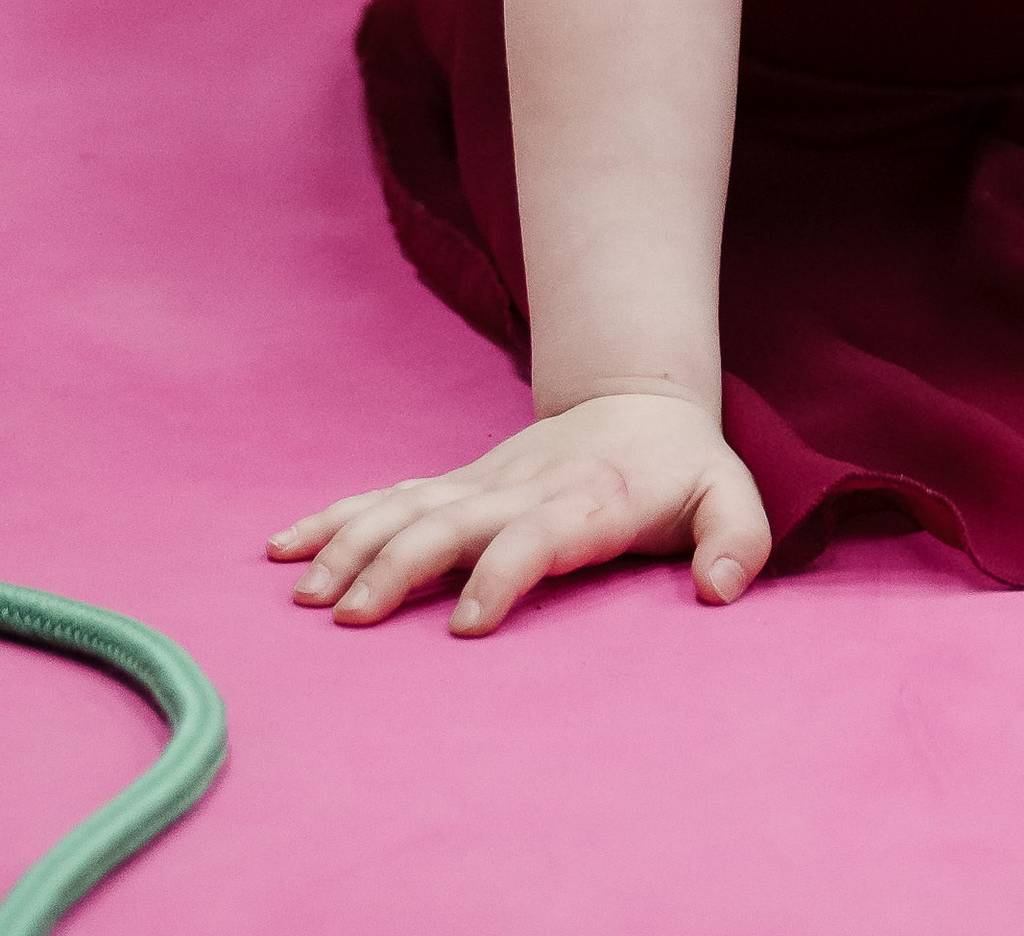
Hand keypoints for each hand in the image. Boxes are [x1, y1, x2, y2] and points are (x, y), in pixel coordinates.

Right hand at [269, 390, 770, 634]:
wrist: (637, 398)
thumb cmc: (681, 467)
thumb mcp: (731, 495)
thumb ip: (737, 539)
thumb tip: (720, 590)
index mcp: (584, 502)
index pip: (534, 536)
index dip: (502, 574)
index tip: (465, 624)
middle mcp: (519, 490)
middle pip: (449, 523)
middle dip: (397, 565)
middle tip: (348, 618)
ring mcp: (479, 484)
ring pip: (405, 508)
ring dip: (352, 543)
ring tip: (303, 591)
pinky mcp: (454, 486)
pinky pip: (387, 497)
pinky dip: (336, 516)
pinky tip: (286, 545)